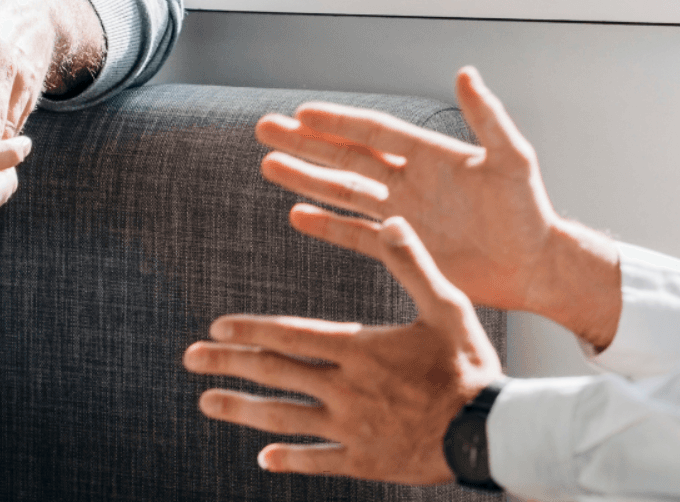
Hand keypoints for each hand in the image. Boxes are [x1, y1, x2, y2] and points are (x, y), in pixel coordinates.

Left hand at [184, 214, 501, 483]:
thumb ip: (412, 261)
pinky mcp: (365, 461)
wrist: (490, 433)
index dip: (251, 330)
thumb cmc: (468, 362)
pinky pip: (317, 461)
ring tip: (207, 402)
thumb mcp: (446, 302)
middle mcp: (345, 388)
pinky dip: (289, 459)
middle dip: (228, 363)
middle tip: (189, 358)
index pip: (290, 336)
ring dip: (241, 409)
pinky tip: (263, 459)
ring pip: (284, 418)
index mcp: (358, 347)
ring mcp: (351, 429)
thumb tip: (389, 218)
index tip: (217, 326)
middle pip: (275, 373)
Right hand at [256, 66, 620, 347]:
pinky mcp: (403, 249)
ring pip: (343, 191)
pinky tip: (298, 214)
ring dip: (307, 179)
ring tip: (268, 164)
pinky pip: (356, 235)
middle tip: (266, 128)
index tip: (302, 112)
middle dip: (306, 143)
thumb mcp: (512, 158)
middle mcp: (409, 180)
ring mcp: (403, 215)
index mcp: (430, 155)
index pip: (374, 132)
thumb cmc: (530, 210)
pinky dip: (327, 226)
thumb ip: (487, 117)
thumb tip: (466, 72)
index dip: (339, 122)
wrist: (535, 265)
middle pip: (346, 156)